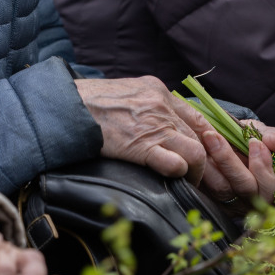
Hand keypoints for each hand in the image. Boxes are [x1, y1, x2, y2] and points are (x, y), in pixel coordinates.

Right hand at [76, 76, 212, 182]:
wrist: (67, 106)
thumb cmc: (90, 102)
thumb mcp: (125, 92)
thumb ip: (145, 103)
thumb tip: (155, 120)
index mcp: (158, 91)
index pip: (196, 116)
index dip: (206, 138)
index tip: (207, 154)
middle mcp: (161, 105)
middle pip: (200, 136)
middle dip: (205, 160)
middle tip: (200, 177)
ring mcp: (153, 125)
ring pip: (196, 151)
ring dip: (196, 172)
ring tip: (189, 183)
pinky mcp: (141, 146)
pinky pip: (175, 163)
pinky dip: (179, 173)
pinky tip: (174, 180)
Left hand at [201, 121, 274, 203]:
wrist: (230, 145)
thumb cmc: (252, 142)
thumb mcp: (265, 136)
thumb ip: (274, 138)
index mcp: (270, 187)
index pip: (271, 187)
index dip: (263, 168)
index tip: (254, 142)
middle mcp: (251, 200)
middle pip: (243, 188)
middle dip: (229, 161)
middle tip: (212, 136)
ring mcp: (230, 203)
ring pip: (220, 189)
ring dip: (209, 164)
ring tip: (200, 140)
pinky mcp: (210, 200)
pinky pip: (203, 190)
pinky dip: (197, 172)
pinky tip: (191, 153)